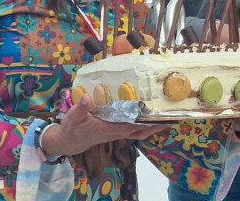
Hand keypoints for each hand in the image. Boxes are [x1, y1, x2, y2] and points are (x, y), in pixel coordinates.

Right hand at [40, 94, 167, 156]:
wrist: (68, 142)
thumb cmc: (72, 129)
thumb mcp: (73, 117)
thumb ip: (80, 108)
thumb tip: (87, 98)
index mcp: (109, 129)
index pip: (131, 126)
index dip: (145, 123)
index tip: (158, 118)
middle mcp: (116, 132)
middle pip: (140, 131)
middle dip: (155, 127)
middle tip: (171, 119)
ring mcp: (116, 132)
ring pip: (138, 131)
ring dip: (151, 126)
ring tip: (165, 118)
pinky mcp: (115, 131)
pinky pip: (133, 129)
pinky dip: (142, 125)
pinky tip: (147, 117)